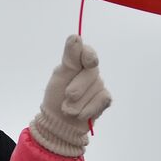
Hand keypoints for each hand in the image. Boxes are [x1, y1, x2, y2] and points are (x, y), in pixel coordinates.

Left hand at [29, 35, 111, 157]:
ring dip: (78, 103)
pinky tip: (80, 114)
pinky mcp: (104, 99)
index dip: (88, 56)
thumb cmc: (56, 97)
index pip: (87, 53)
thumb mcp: (60, 75)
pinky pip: (101, 101)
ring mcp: (98, 85)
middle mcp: (90, 71)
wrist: (58, 123)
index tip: (87, 62)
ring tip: (68, 109)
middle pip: (90, 73)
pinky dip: (87, 110)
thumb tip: (76, 36)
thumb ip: (70, 57)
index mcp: (77, 62)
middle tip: (67, 97)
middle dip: (76, 89)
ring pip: (94, 89)